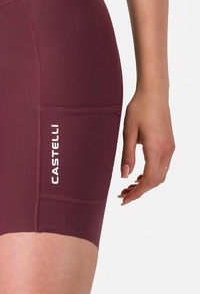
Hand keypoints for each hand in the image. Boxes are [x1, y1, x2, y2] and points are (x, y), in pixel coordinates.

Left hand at [118, 90, 174, 204]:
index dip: (137, 194)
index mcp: (156, 149)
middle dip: (140, 191)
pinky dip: (151, 174)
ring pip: (161, 175)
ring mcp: (170, 148)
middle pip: (156, 181)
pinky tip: (139, 174)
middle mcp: (167, 151)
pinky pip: (162, 166)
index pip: (149, 180)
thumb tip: (124, 176)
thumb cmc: (139, 109)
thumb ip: (127, 155)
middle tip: (122, 195)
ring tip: (128, 187)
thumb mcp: (128, 132)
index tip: (124, 201)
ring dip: (145, 183)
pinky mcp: (169, 144)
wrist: (154, 93)